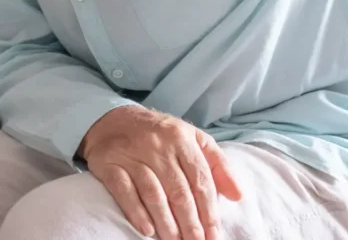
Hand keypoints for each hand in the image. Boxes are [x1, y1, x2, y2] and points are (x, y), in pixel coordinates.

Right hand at [78, 105, 241, 239]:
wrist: (113, 119)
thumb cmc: (160, 135)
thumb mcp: (192, 138)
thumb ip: (217, 164)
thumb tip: (237, 194)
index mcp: (181, 138)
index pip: (200, 180)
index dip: (209, 210)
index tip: (214, 234)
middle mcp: (157, 145)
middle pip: (178, 190)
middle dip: (191, 223)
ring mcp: (131, 154)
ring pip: (153, 193)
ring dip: (166, 223)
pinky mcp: (109, 163)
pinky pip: (123, 190)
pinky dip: (135, 211)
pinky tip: (147, 230)